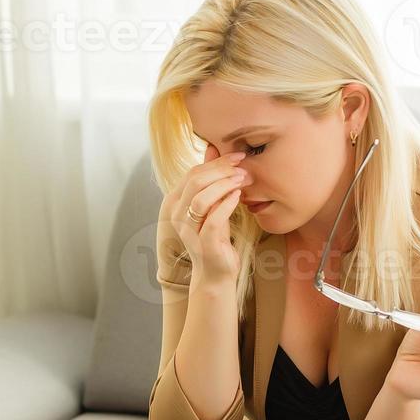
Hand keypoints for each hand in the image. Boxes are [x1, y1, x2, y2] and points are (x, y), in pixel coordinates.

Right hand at [156, 142, 249, 288]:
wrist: (215, 272)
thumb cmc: (214, 236)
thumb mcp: (212, 204)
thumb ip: (210, 178)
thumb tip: (212, 148)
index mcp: (177, 202)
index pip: (193, 173)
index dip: (216, 162)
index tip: (238, 156)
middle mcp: (177, 215)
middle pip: (195, 182)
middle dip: (222, 170)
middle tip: (243, 167)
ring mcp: (188, 229)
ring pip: (201, 198)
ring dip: (224, 185)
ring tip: (243, 180)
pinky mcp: (203, 242)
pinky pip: (213, 219)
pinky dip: (227, 204)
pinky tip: (238, 197)